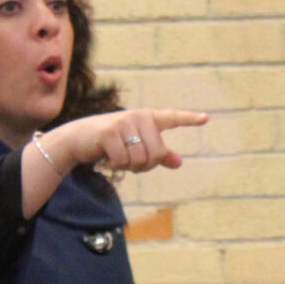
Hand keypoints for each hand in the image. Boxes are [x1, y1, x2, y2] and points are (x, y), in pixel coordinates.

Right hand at [47, 108, 207, 176]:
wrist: (79, 139)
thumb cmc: (111, 142)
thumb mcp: (136, 146)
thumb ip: (158, 153)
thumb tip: (178, 162)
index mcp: (147, 118)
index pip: (171, 118)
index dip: (188, 118)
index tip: (205, 118)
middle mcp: (138, 117)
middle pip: (156, 154)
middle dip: (144, 165)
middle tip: (130, 162)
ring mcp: (123, 123)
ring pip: (139, 160)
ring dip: (128, 167)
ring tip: (117, 158)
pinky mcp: (109, 133)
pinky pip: (123, 160)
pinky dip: (115, 165)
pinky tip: (107, 158)